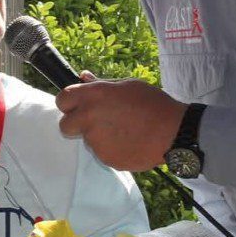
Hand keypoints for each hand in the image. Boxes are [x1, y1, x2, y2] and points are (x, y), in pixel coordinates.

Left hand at [56, 78, 186, 170]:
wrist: (173, 132)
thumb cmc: (152, 104)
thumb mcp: (127, 85)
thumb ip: (101, 84)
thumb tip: (83, 77)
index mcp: (93, 96)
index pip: (62, 99)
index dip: (69, 103)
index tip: (76, 106)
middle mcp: (89, 118)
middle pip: (65, 125)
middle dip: (76, 124)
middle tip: (96, 122)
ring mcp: (96, 141)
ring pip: (87, 140)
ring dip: (98, 136)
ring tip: (124, 130)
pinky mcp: (105, 158)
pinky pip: (102, 153)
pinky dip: (111, 149)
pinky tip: (129, 142)